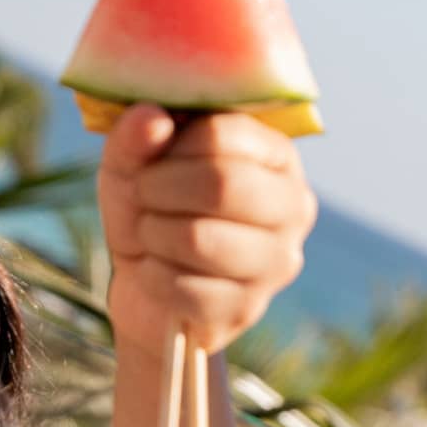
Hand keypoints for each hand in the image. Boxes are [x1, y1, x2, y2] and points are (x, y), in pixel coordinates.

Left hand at [98, 105, 316, 357]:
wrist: (145, 287)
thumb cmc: (150, 210)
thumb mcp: (133, 164)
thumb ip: (135, 135)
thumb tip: (152, 118)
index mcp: (275, 156)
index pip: (225, 133)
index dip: (173, 143)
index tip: (153, 159)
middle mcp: (293, 206)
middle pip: (222, 184)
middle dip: (160, 188)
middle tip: (143, 197)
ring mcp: (276, 262)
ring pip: (199, 239)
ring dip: (153, 233)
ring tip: (148, 233)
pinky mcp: (247, 307)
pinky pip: (185, 287)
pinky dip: (152, 275)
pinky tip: (153, 270)